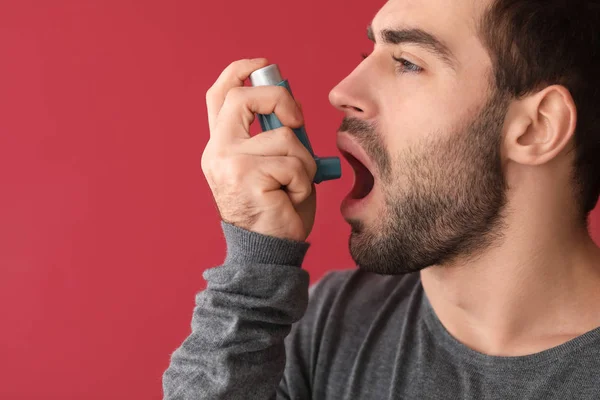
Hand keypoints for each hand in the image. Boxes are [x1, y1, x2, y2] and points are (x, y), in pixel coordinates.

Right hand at [201, 58, 316, 241]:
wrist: (267, 253)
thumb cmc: (275, 208)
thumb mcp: (271, 164)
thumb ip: (272, 135)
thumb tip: (290, 109)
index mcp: (221, 146)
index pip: (220, 95)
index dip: (240, 71)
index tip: (265, 66)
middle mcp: (217, 152)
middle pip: (243, 98)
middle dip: (280, 100)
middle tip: (297, 121)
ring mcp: (229, 165)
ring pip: (284, 138)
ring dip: (302, 162)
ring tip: (294, 185)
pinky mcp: (247, 179)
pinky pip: (293, 164)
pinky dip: (304, 181)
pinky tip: (292, 198)